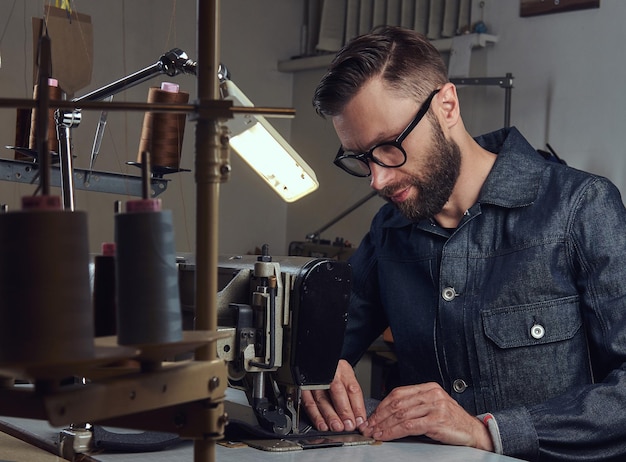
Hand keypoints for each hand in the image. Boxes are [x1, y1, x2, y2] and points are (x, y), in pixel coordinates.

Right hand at [301, 359, 366, 431]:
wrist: (317, 364)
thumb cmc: (335, 375)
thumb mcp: (347, 378)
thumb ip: (351, 396)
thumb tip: (358, 418)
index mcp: (343, 369)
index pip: (352, 388)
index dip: (357, 407)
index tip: (359, 421)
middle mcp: (330, 373)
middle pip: (337, 392)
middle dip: (344, 411)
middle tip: (348, 425)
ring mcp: (315, 379)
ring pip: (322, 399)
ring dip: (330, 416)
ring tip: (337, 427)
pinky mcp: (304, 387)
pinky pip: (309, 403)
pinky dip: (316, 416)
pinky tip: (322, 425)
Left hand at [360, 382, 493, 450]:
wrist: (474, 432)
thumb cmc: (452, 422)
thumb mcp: (433, 407)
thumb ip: (415, 406)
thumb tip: (389, 414)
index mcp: (428, 388)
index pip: (398, 393)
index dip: (382, 405)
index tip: (372, 416)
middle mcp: (431, 394)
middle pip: (397, 404)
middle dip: (379, 416)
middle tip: (368, 426)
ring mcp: (435, 406)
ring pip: (401, 415)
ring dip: (384, 425)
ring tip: (375, 433)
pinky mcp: (437, 420)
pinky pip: (409, 426)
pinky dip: (394, 431)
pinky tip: (387, 436)